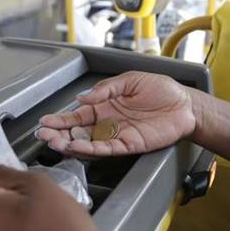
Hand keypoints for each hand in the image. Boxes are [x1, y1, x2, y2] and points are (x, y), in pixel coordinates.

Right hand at [36, 71, 195, 156]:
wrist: (185, 105)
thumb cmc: (162, 90)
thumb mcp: (130, 80)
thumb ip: (106, 89)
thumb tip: (82, 96)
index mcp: (105, 106)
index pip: (78, 115)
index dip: (61, 119)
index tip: (45, 122)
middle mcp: (108, 123)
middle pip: (78, 132)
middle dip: (60, 134)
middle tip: (44, 135)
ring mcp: (117, 135)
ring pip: (88, 143)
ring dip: (71, 144)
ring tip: (55, 143)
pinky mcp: (129, 145)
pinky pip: (106, 150)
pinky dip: (91, 150)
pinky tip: (78, 148)